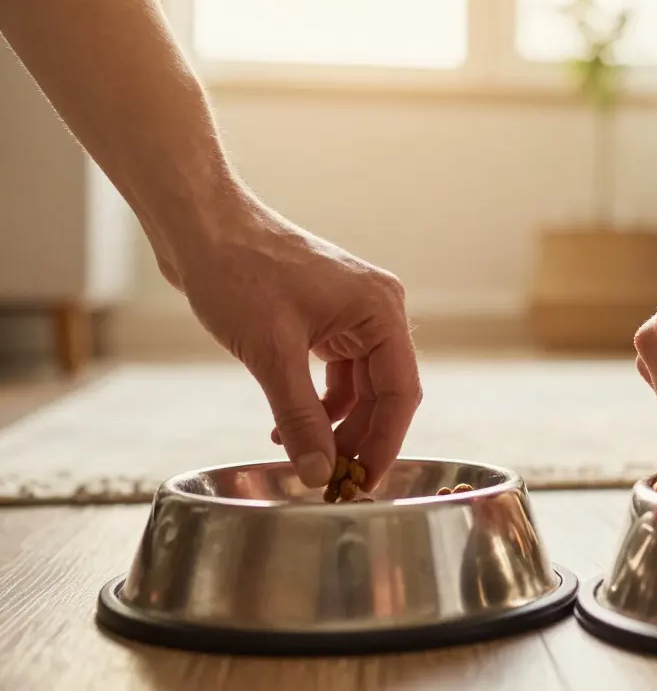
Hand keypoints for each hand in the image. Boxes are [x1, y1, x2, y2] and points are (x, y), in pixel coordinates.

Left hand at [167, 199, 420, 489]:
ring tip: (305, 456)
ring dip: (335, 424)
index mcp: (380, 311)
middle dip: (358, 438)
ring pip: (359, 386)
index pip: (401, 392)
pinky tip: (286, 425)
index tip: (363, 484)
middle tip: (333, 480)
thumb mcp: (272, 355)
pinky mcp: (324, 317)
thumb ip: (300, 418)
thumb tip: (318, 472)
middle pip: (383, 392)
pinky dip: (317, 403)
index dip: (385, 443)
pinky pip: (335, 372)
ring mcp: (350, 313)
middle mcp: (375, 310)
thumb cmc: (239, 272)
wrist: (201, 226)